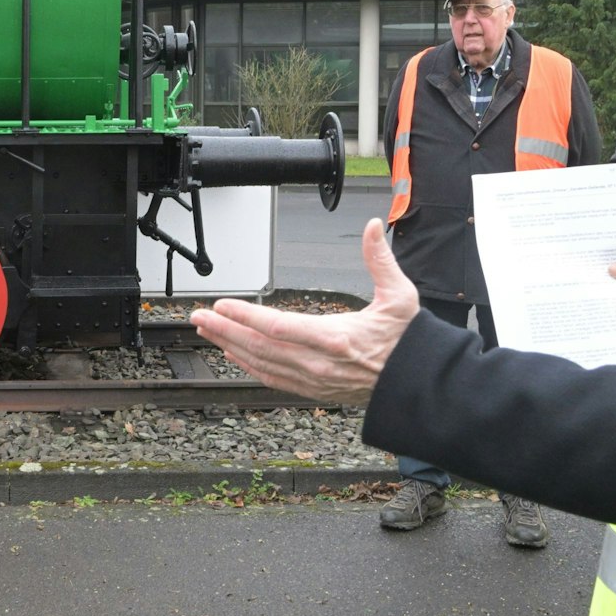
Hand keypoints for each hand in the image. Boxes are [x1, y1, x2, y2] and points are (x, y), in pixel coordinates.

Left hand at [190, 218, 419, 405]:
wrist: (417, 383)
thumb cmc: (407, 341)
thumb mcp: (400, 295)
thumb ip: (380, 259)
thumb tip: (373, 227)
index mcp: (337, 338)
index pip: (279, 327)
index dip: (246, 316)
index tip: (223, 305)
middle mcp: (320, 363)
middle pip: (260, 347)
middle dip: (225, 330)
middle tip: (199, 317)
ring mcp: (314, 379)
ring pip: (262, 363)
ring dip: (230, 346)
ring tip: (207, 331)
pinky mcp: (313, 388)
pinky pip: (273, 378)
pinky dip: (248, 365)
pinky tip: (232, 354)